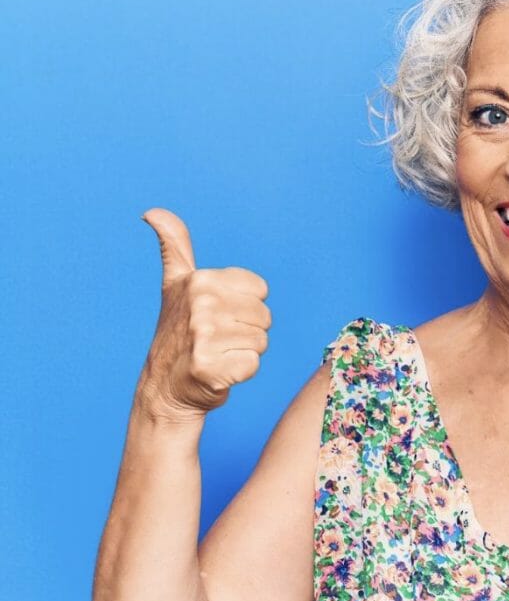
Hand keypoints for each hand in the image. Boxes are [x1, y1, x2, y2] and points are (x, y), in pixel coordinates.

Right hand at [136, 208, 270, 421]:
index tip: (218, 315)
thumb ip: (175, 245)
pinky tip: (218, 373)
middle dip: (246, 331)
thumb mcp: (175, 284)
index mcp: (200, 280)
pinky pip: (253, 365)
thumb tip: (153, 212)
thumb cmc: (178, 332)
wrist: (164, 388)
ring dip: (244, 352)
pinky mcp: (210, 369)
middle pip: (264, 316)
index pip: (260, 291)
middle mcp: (201, 304)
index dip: (245, 306)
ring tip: (217, 354)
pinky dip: (241, 373)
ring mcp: (204, 337)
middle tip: (217, 340)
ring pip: (261, 341)